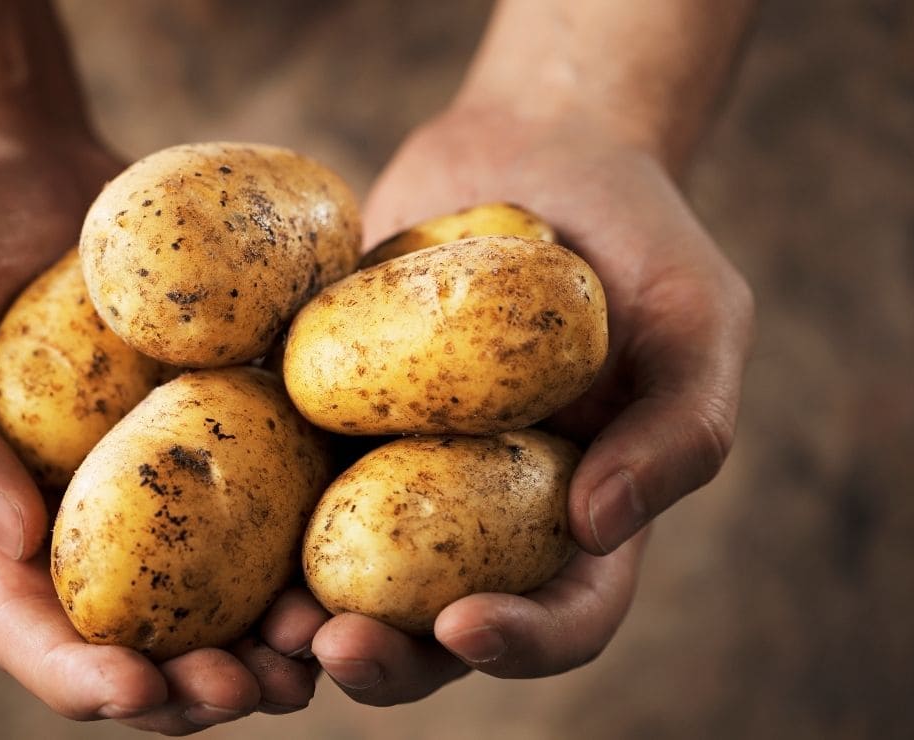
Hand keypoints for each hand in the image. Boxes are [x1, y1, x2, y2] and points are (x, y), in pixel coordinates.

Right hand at [0, 130, 320, 731]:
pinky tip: (355, 551)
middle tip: (256, 690)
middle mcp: (87, 521)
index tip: (136, 690)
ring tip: (321, 648)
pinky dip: (312, 537)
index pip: (32, 630)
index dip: (81, 678)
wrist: (24, 165)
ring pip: (223, 591)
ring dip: (272, 637)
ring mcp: (164, 480)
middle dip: (197, 685)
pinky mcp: (224, 426)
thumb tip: (10, 540)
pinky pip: (273, 495)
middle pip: (145, 637)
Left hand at [289, 103, 753, 703]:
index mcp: (579, 512)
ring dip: (305, 616)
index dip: (522, 644)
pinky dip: (252, 512)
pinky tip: (215, 511)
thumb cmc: (637, 236)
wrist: (534, 150)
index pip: (565, 614)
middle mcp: (484, 512)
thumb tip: (597, 528)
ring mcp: (399, 468)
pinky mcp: (333, 415)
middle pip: (437, 627)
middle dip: (388, 658)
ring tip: (265, 620)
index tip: (465, 626)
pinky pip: (287, 475)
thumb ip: (680, 428)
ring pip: (349, 574)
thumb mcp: (698, 320)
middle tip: (332, 647)